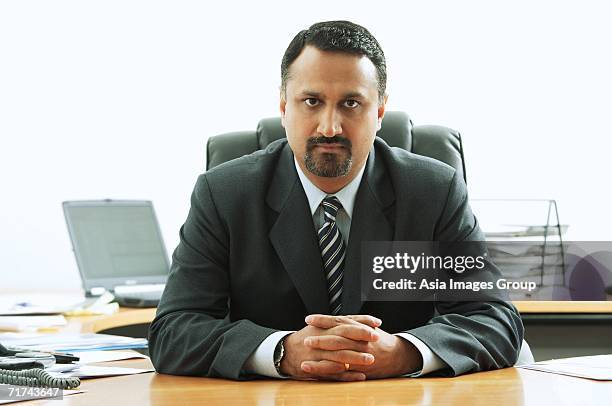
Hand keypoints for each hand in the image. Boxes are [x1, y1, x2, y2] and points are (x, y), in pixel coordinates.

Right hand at [280, 315, 381, 380]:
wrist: (285, 352)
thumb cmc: (307, 338)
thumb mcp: (319, 327)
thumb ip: (338, 323)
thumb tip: (360, 320)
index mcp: (324, 328)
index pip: (344, 322)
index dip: (361, 322)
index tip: (376, 323)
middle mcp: (321, 339)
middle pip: (342, 336)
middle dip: (360, 337)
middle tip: (376, 338)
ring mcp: (318, 355)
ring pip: (339, 356)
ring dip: (356, 357)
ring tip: (370, 359)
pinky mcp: (317, 369)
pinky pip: (333, 373)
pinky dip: (347, 376)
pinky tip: (360, 376)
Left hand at [304, 314, 422, 378]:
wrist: (399, 355)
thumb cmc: (380, 340)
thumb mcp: (367, 326)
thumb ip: (353, 322)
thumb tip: (336, 318)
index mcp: (360, 329)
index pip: (339, 322)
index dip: (324, 320)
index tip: (309, 319)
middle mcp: (360, 342)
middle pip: (338, 339)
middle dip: (320, 339)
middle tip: (305, 339)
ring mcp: (360, 357)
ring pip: (338, 357)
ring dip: (320, 359)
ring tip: (305, 360)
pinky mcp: (360, 370)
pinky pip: (342, 373)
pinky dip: (327, 372)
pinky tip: (314, 372)